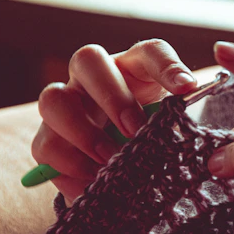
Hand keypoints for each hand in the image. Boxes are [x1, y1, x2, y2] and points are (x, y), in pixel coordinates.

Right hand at [32, 39, 196, 204]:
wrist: (120, 175)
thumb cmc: (146, 142)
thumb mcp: (166, 131)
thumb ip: (172, 125)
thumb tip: (180, 131)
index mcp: (132, 70)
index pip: (150, 51)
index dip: (167, 65)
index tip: (186, 88)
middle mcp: (92, 80)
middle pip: (87, 58)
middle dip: (112, 95)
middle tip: (134, 130)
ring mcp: (64, 106)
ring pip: (52, 98)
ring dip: (84, 132)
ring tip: (110, 158)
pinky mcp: (47, 141)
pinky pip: (46, 147)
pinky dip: (72, 168)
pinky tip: (96, 181)